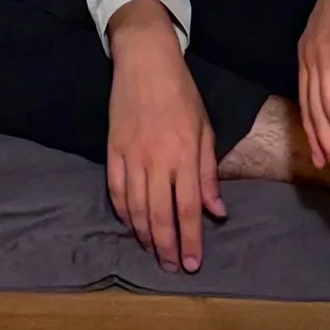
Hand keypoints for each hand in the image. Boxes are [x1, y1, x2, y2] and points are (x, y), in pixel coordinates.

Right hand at [106, 3, 225, 273]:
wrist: (145, 62)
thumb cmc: (182, 94)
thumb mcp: (204, 130)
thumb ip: (208, 173)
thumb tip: (217, 211)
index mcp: (183, 155)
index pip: (188, 209)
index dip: (191, 240)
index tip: (193, 264)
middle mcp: (156, 160)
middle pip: (159, 215)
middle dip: (167, 247)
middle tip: (172, 267)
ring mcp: (130, 156)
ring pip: (134, 208)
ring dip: (144, 235)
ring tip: (153, 252)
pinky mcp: (112, 150)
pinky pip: (115, 190)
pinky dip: (122, 212)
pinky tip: (131, 225)